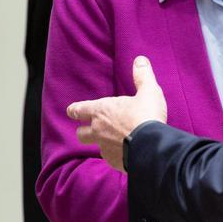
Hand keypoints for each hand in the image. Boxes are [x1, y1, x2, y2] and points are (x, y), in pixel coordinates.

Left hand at [66, 56, 167, 172]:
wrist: (152, 146)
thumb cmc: (147, 116)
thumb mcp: (148, 91)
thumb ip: (143, 76)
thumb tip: (140, 60)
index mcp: (102, 111)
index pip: (80, 109)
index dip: (75, 110)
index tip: (71, 111)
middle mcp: (99, 130)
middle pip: (81, 133)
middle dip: (83, 130)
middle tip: (88, 129)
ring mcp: (105, 147)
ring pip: (96, 146)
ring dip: (102, 143)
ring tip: (114, 141)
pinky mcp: (114, 162)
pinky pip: (111, 157)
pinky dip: (116, 154)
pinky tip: (126, 153)